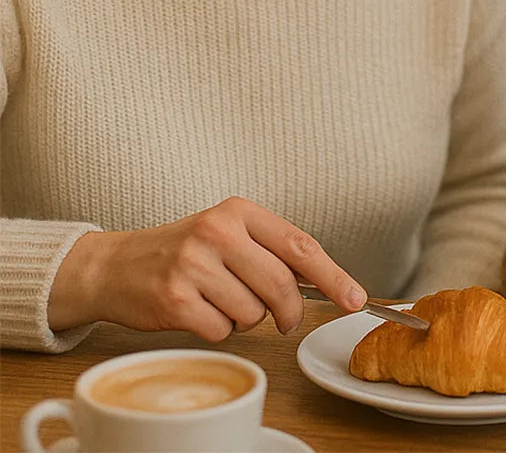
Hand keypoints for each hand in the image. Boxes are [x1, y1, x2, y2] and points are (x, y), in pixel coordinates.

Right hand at [47, 197, 367, 340]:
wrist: (116, 266)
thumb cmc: (184, 251)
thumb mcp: (229, 232)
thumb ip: (271, 249)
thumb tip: (325, 280)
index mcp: (240, 211)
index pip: (300, 245)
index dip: (334, 276)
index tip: (355, 298)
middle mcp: (218, 232)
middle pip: (282, 285)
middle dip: (289, 311)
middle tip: (284, 319)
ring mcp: (194, 265)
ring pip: (253, 313)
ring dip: (246, 318)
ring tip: (220, 300)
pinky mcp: (175, 299)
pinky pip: (222, 330)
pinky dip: (218, 330)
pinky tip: (199, 312)